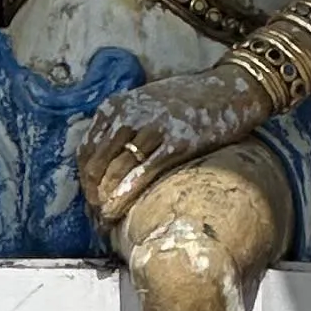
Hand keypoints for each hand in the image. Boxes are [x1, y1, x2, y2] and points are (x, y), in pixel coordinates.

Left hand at [75, 66, 272, 227]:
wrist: (226, 89)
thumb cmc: (185, 100)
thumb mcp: (143, 105)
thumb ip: (122, 127)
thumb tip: (106, 165)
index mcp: (115, 106)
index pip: (86, 150)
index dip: (84, 181)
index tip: (90, 200)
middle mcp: (128, 115)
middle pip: (95, 164)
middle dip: (92, 195)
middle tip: (96, 217)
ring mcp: (151, 128)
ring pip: (114, 171)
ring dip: (106, 200)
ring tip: (105, 221)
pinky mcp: (176, 142)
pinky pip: (142, 173)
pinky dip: (125, 196)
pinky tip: (118, 212)